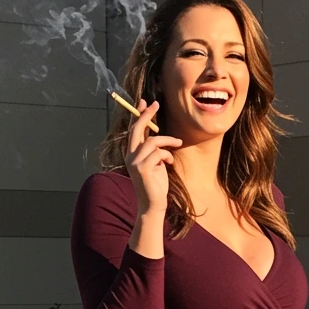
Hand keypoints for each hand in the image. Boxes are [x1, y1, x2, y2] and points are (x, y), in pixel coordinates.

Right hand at [124, 98, 183, 214]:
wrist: (153, 205)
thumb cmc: (156, 185)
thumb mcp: (156, 163)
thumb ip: (154, 150)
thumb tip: (158, 134)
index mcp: (132, 154)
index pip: (134, 130)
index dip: (138, 115)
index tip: (144, 102)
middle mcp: (130, 156)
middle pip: (136, 129)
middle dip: (146, 115)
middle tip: (156, 104)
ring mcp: (135, 162)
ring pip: (152, 141)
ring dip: (167, 140)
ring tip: (177, 143)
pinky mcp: (142, 169)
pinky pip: (157, 153)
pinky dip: (167, 155)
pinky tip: (170, 162)